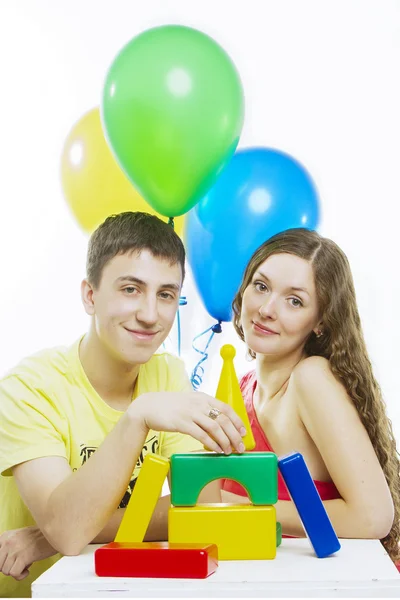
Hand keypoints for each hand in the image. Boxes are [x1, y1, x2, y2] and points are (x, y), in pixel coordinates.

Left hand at [0, 526, 56, 580]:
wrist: (54, 533)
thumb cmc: (39, 536)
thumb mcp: (19, 536)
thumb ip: (9, 546)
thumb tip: (2, 563)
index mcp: (5, 536)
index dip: (3, 562)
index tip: (11, 562)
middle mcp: (8, 541)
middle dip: (8, 568)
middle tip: (18, 564)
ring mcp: (14, 549)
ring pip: (5, 571)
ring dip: (16, 571)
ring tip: (25, 564)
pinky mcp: (23, 557)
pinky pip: (14, 574)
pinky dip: (21, 575)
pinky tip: (28, 569)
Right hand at [131, 391, 246, 453]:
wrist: (148, 407)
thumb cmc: (169, 407)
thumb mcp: (189, 402)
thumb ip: (202, 408)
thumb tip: (219, 422)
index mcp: (202, 397)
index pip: (226, 408)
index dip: (237, 421)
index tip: (243, 432)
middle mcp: (198, 404)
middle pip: (224, 420)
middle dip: (235, 435)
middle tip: (241, 447)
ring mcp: (190, 413)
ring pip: (215, 428)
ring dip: (225, 441)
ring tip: (229, 451)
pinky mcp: (181, 423)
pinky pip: (202, 435)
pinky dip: (212, 444)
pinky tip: (216, 450)